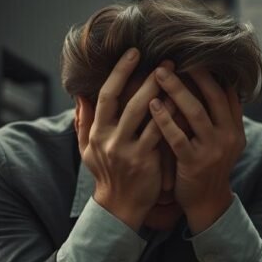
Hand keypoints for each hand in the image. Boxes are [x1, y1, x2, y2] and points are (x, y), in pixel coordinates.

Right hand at [76, 49, 165, 230]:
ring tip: (177, 76)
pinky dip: (170, 117)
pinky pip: (160, 133)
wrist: (119, 208)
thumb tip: (80, 96)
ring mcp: (128, 151)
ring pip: (147, 116)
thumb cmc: (105, 175)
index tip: (134, 53)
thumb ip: (84, 122)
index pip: (107, 95)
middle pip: (129, 102)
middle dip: (148, 78)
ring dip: (164, 93)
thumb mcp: (87, 150)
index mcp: (96, 133)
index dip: (119, 72)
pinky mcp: (145, 162)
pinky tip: (181, 103)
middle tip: (166, 60)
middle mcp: (110, 140)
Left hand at [150, 67, 245, 232]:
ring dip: (176, 89)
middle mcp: (228, 136)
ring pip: (195, 112)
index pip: (226, 91)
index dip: (211, 71)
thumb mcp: (223, 140)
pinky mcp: (194, 163)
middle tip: (173, 56)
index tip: (193, 51)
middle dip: (193, 74)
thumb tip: (214, 80)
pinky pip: (177, 137)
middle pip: (212, 96)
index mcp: (235, 128)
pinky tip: (151, 104)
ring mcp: (212, 150)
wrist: (208, 203)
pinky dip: (164, 119)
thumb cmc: (208, 165)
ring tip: (158, 72)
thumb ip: (218, 115)